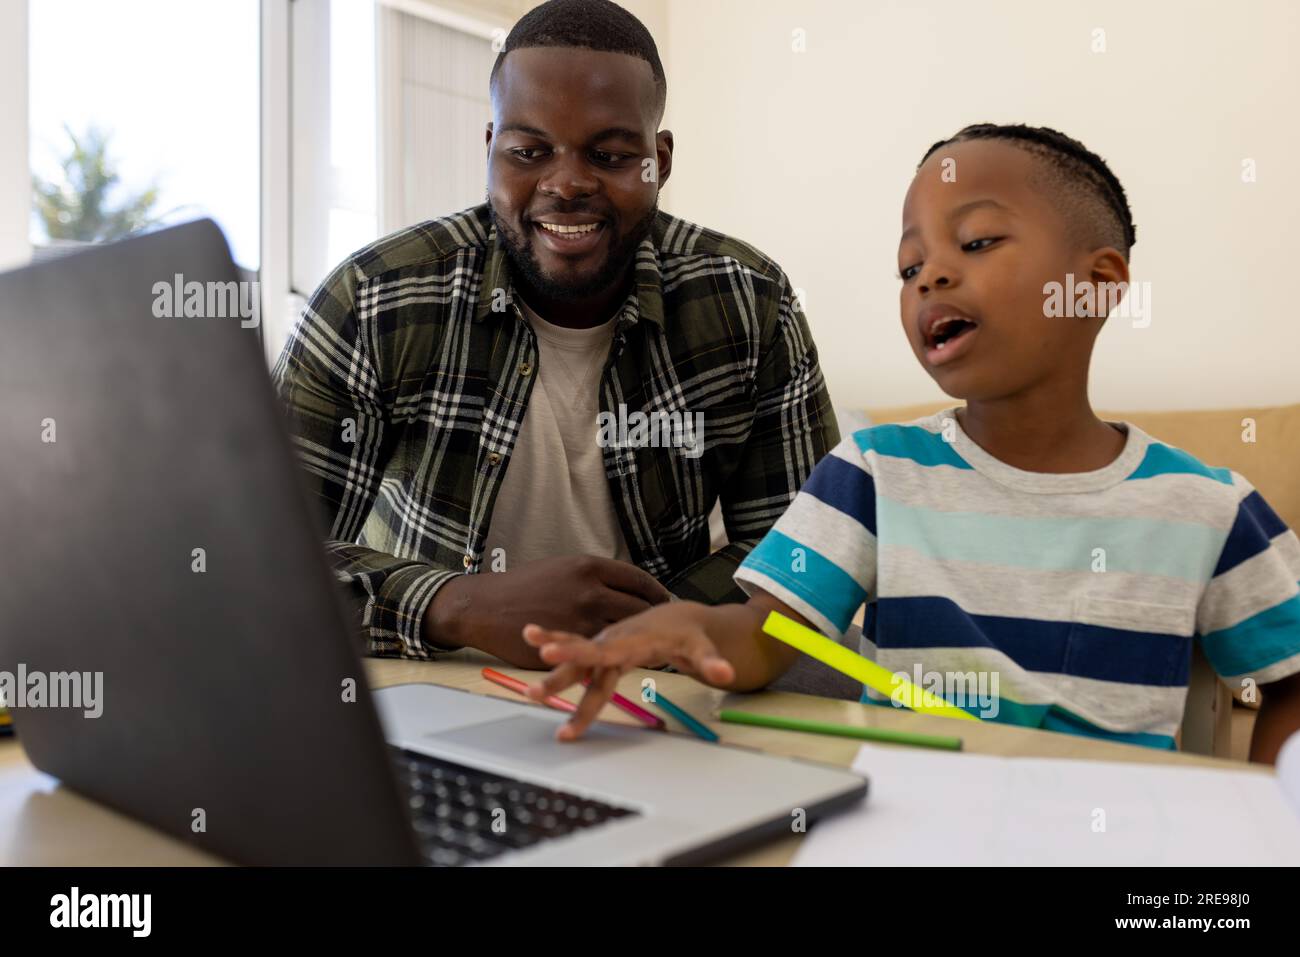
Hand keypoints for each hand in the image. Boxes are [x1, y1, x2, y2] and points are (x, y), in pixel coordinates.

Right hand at [423, 555, 671, 668]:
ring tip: (651, 647)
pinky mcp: (571, 649)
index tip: (664, 599)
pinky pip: (602, 655)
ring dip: (641, 642)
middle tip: (663, 625)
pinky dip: (615, 658)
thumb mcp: (565, 568)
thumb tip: (624, 588)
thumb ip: (596, 578)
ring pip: (625, 634)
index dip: (657, 592)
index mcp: (590, 568)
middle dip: (655, 619)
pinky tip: (621, 661)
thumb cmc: (525, 585)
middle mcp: (591, 593)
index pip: (639, 580)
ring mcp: (581, 623)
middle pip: (640, 608)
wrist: (487, 607)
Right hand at [521, 601, 736, 740]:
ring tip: (531, 695)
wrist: (680, 616)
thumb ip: (710, 661)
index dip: (575, 651)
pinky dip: (562, 677)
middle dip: (558, 675)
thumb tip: (726, 674)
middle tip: (533, 691)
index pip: (601, 649)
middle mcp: (612, 641)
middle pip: (582, 660)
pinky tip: (543, 690)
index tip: (548, 651)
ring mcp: (605, 648)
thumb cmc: (688, 632)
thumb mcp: (702, 645)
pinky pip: (581, 668)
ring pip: (577, 666)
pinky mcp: (603, 656)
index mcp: (631, 638)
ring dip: (555, 679)